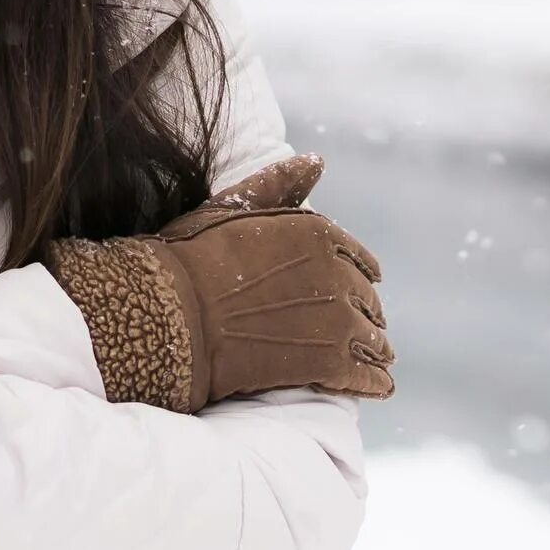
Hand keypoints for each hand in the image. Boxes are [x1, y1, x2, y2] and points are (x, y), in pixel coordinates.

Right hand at [45, 153, 394, 411]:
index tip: (359, 293)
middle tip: (365, 334)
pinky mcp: (328, 364)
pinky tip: (378, 388)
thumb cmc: (192, 259)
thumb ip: (279, 185)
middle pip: (368, 302)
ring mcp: (338, 321)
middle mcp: (339, 275)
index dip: (360, 279)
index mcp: (321, 234)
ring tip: (377, 364)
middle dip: (367, 317)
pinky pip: (365, 376)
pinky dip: (374, 383)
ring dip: (375, 351)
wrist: (172, 313)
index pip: (360, 261)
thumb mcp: (234, 206)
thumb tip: (317, 161)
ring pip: (372, 340)